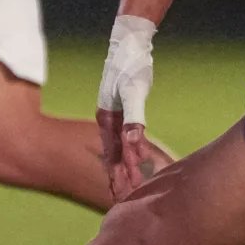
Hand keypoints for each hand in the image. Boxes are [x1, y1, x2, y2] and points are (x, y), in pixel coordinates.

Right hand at [96, 15, 161, 199]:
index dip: (118, 175)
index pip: (113, 154)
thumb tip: (132, 143)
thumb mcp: (133, 91)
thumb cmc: (131, 65)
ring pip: (120, 149)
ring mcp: (115, 117)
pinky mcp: (124, 112)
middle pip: (114, 156)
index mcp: (106, 119)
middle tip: (125, 201)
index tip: (123, 195)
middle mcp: (108, 121)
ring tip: (133, 188)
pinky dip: (132, 153)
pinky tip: (138, 163)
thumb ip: (133, 119)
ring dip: (127, 169)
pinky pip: (126, 139)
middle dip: (120, 178)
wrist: (130, 44)